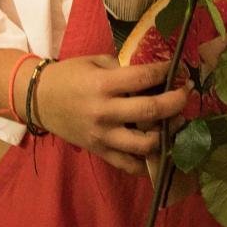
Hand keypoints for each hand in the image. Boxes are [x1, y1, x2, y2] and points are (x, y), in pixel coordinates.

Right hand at [27, 55, 189, 173]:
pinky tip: (160, 152)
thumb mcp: (96, 62)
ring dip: (166, 134)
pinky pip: (128, 164)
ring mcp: (102, 136)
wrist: (39, 99)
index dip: (166, 72)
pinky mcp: (99, 152)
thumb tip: (153, 75)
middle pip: (151, 111)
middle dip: (176, 102)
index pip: (144, 78)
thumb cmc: (70, 75)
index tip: (179, 69)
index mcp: (103, 84)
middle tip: (187, 94)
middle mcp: (105, 112)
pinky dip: (147, 162)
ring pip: (145, 143)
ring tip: (176, 123)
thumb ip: (123, 70)